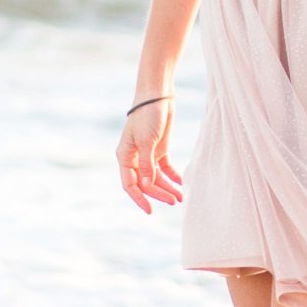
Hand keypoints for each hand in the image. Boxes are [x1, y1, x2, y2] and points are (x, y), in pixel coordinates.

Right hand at [117, 100, 181, 214]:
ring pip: (156, 178)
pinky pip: (165, 169)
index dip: (139, 198)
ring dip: (168, 187)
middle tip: (174, 201)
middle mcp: (134, 158)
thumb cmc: (147, 115)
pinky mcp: (159, 149)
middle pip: (146, 183)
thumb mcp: (147, 140)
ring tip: (181, 196)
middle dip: (159, 193)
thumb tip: (148, 185)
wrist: (157, 96)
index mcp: (125, 157)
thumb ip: (147, 164)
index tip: (150, 210)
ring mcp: (147, 155)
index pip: (130, 184)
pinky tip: (182, 184)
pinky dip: (173, 177)